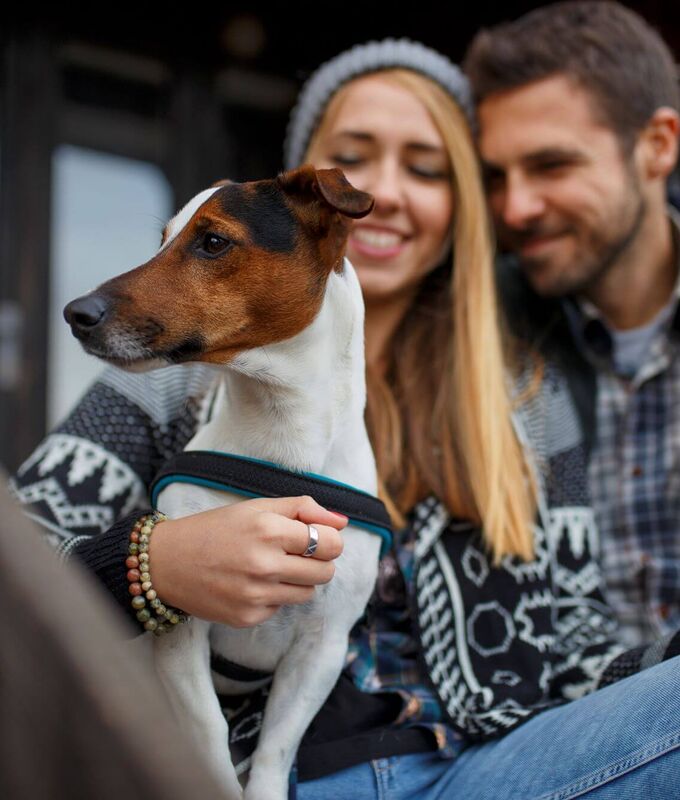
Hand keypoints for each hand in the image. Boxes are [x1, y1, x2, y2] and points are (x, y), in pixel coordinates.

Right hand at [148, 496, 346, 626]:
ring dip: (299, 579)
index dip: (330, 540)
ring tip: (273, 566)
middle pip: (326, 572)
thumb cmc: (214, 529)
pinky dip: (275, 596)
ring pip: (308, 592)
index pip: (330, 544)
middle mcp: (264, 564)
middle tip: (298, 552)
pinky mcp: (247, 617)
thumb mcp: (257, 507)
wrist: (166, 563)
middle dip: (320, 561)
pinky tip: (251, 582)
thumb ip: (303, 509)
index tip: (318, 538)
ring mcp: (256, 595)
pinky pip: (281, 607)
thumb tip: (343, 521)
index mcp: (269, 530)